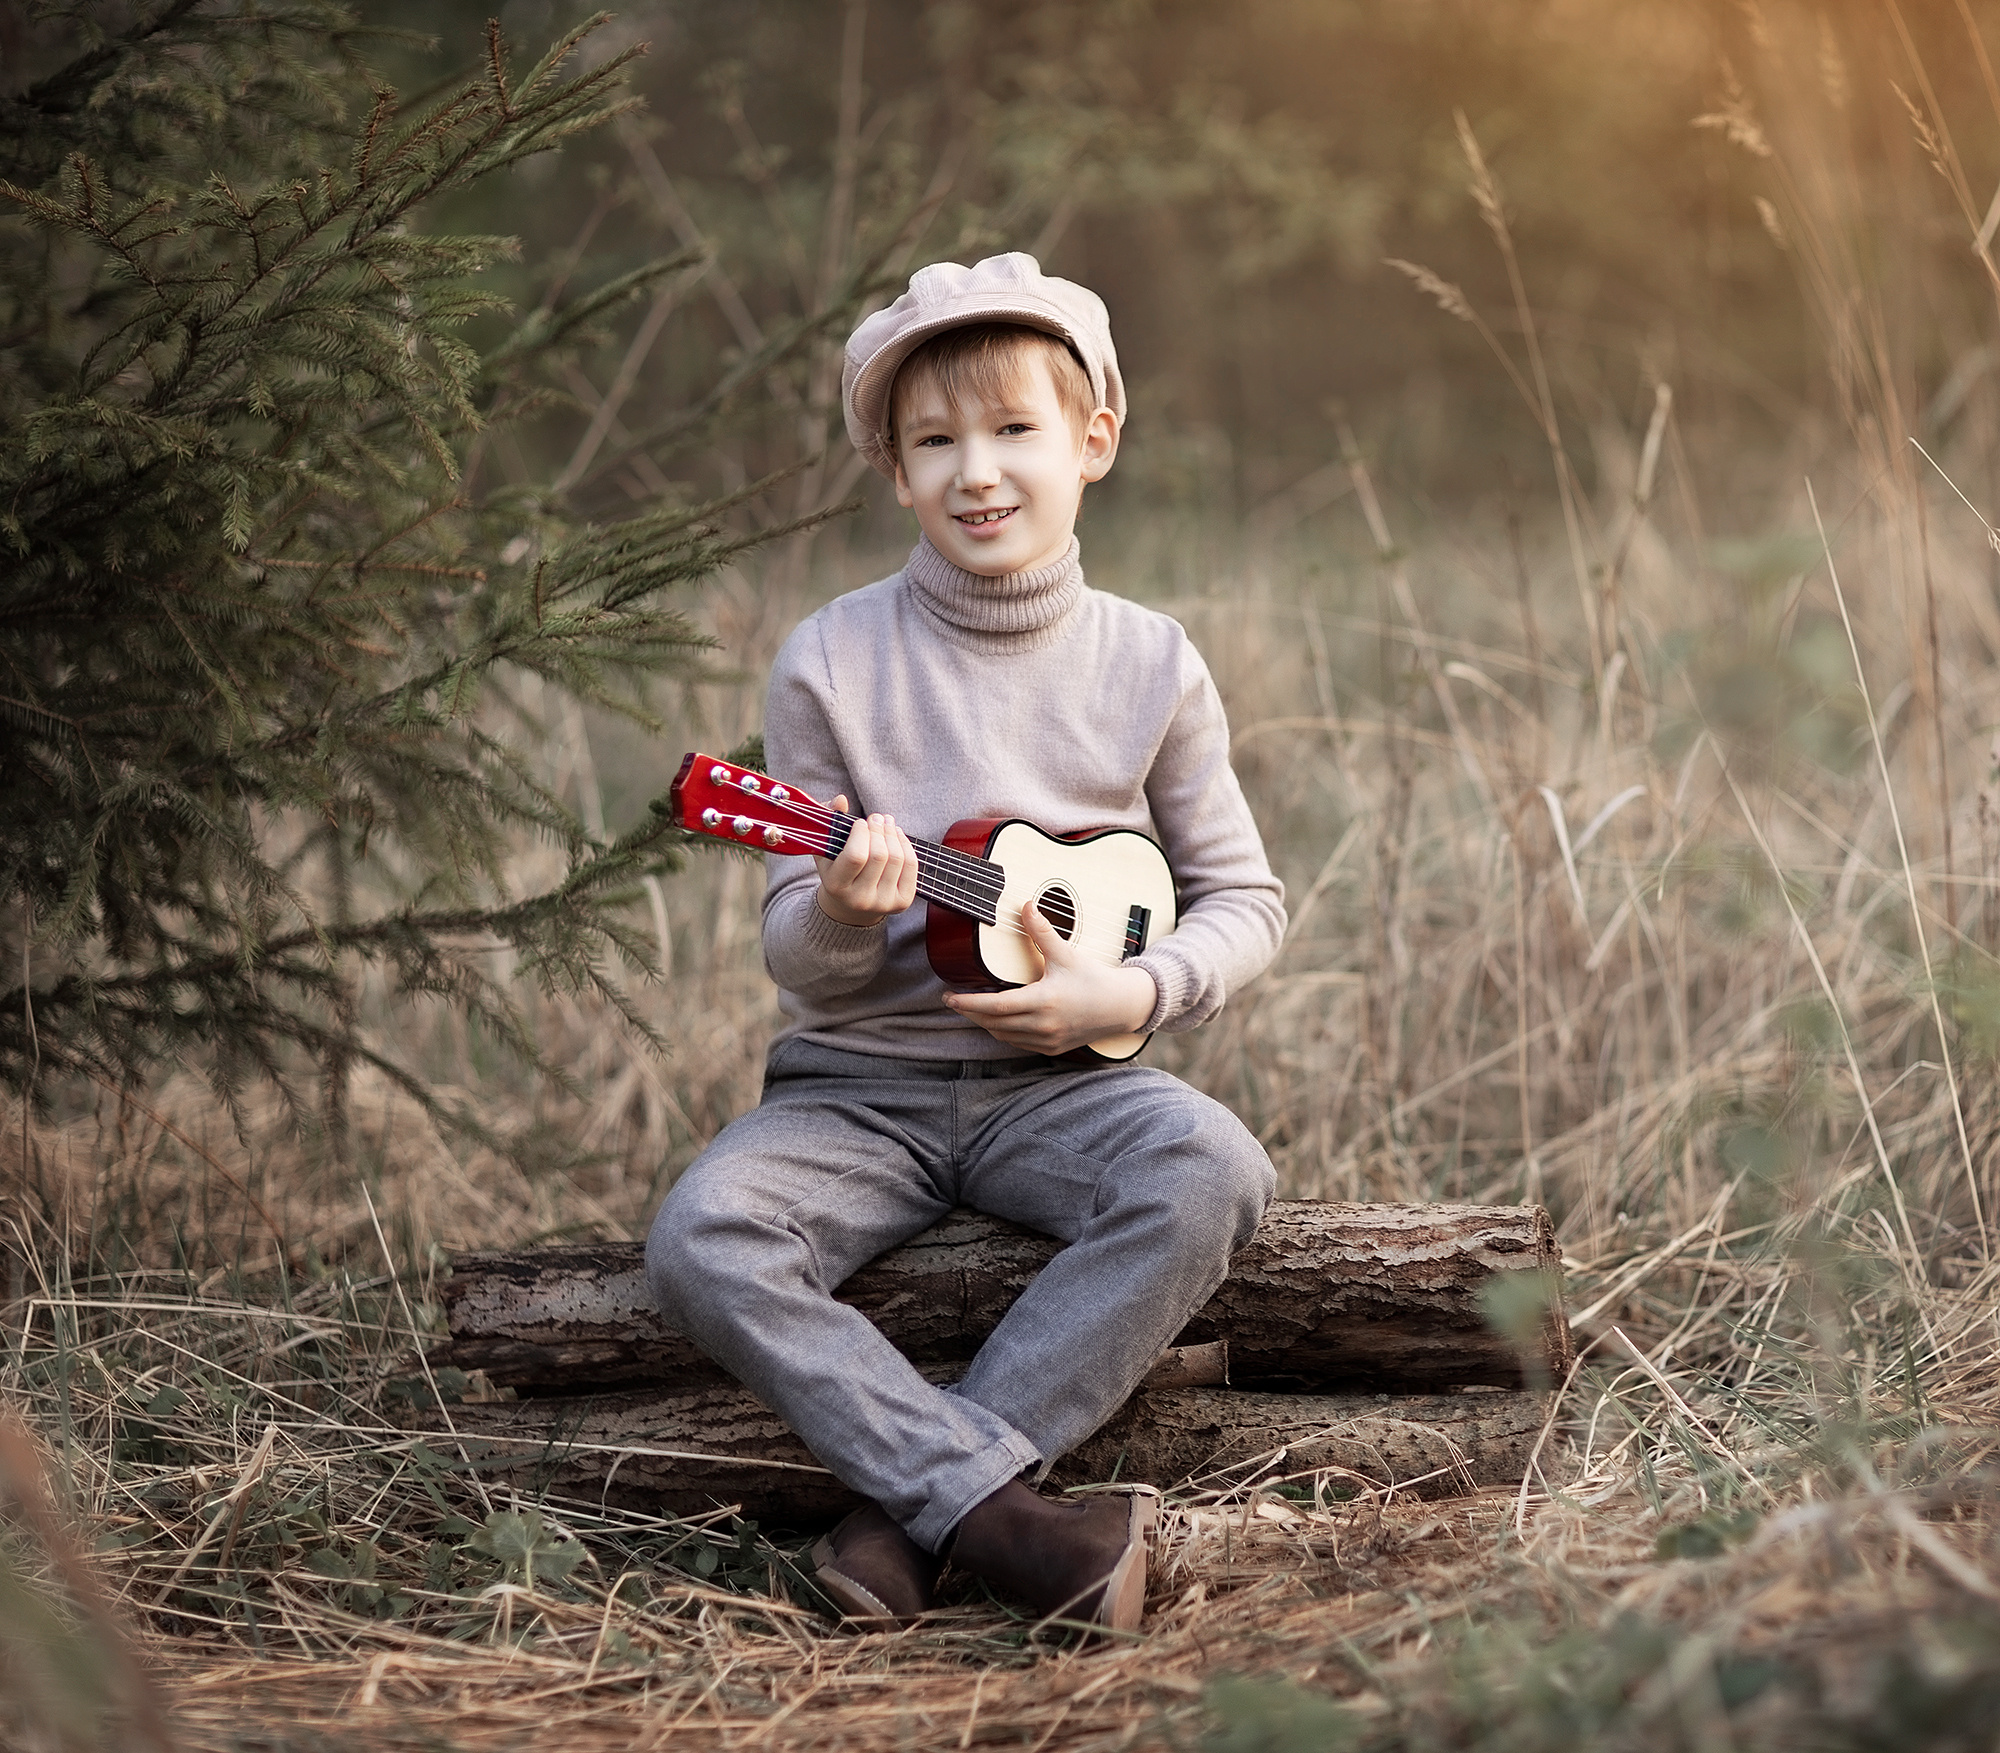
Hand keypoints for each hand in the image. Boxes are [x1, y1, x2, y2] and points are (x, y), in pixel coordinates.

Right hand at [815, 796, 918, 926]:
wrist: (851, 905)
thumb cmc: (837, 869)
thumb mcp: (826, 849)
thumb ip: (829, 822)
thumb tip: (841, 800)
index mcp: (836, 886)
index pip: (856, 856)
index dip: (862, 833)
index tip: (860, 822)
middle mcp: (860, 899)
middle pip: (880, 855)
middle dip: (879, 829)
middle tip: (876, 818)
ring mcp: (883, 903)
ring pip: (897, 858)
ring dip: (893, 833)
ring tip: (887, 822)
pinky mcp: (902, 902)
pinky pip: (911, 865)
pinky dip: (905, 844)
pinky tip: (897, 835)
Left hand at [944, 901, 1158, 1054]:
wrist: (1121, 1007)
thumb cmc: (1094, 979)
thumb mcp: (1067, 954)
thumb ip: (1042, 931)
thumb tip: (1026, 905)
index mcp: (1044, 1001)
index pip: (995, 1007)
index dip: (968, 1003)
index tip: (950, 996)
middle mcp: (1043, 1025)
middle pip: (993, 1023)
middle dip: (970, 1012)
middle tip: (953, 999)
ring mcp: (1047, 1040)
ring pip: (1003, 1036)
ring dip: (984, 1023)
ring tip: (972, 1007)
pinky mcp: (1051, 1049)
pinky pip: (1017, 1043)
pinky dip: (1002, 1032)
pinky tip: (997, 1019)